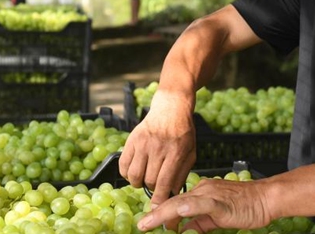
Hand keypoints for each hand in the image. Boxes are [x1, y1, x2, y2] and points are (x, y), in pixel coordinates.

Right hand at [119, 91, 196, 206]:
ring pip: (134, 175)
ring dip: (138, 182)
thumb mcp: (191, 152)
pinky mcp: (132, 139)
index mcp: (176, 152)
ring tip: (144, 178)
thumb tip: (172, 194)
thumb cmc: (183, 132)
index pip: (165, 182)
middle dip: (152, 189)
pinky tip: (135, 170)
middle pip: (149, 180)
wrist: (171, 107)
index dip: (160, 198)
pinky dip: (126, 173)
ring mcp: (143, 143)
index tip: (158, 207)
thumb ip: (182, 174)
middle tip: (155, 185)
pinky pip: (123, 164)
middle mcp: (158, 148)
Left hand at [137, 178, 271, 233]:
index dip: (160, 212)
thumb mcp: (217, 218)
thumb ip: (199, 224)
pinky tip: (174, 216)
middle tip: (142, 225)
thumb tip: (183, 230)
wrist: (266, 198)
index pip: (176, 202)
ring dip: (161, 214)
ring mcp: (209, 194)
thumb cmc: (246, 207)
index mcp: (202, 192)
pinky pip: (198, 205)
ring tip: (147, 223)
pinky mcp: (218, 202)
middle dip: (155, 214)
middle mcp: (202, 189)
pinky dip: (184, 210)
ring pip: (180, 203)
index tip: (148, 223)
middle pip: (173, 201)